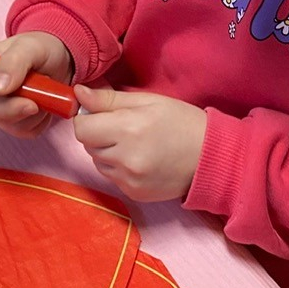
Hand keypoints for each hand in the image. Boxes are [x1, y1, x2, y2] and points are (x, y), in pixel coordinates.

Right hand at [0, 32, 73, 138]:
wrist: (57, 58)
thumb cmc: (39, 48)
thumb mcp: (29, 47)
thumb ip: (13, 62)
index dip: (0, 105)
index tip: (28, 103)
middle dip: (22, 110)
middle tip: (40, 101)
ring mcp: (0, 111)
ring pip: (14, 126)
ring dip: (35, 113)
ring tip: (45, 91)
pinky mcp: (16, 123)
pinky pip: (28, 131)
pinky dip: (42, 121)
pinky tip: (46, 103)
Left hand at [73, 85, 206, 201]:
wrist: (211, 157)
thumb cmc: (181, 122)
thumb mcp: (148, 101)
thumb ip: (109, 99)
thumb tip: (78, 93)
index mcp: (128, 129)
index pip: (82, 128)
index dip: (88, 118)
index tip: (102, 114)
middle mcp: (125, 159)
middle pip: (88, 145)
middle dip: (98, 134)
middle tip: (124, 127)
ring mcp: (129, 180)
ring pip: (98, 162)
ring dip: (108, 152)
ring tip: (134, 144)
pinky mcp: (134, 194)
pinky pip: (112, 177)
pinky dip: (119, 168)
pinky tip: (140, 159)